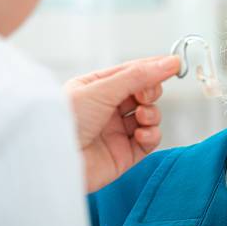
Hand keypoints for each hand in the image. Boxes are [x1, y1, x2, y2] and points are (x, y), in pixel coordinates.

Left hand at [65, 55, 180, 192]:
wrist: (52, 163)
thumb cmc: (65, 122)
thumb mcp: (102, 90)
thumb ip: (139, 76)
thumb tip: (169, 62)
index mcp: (96, 88)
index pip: (131, 72)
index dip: (153, 67)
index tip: (174, 64)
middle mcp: (107, 108)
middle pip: (144, 93)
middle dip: (151, 92)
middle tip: (145, 95)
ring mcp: (116, 132)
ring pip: (149, 115)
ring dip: (151, 114)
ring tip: (140, 117)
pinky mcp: (124, 154)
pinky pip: (149, 140)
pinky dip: (151, 134)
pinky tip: (140, 134)